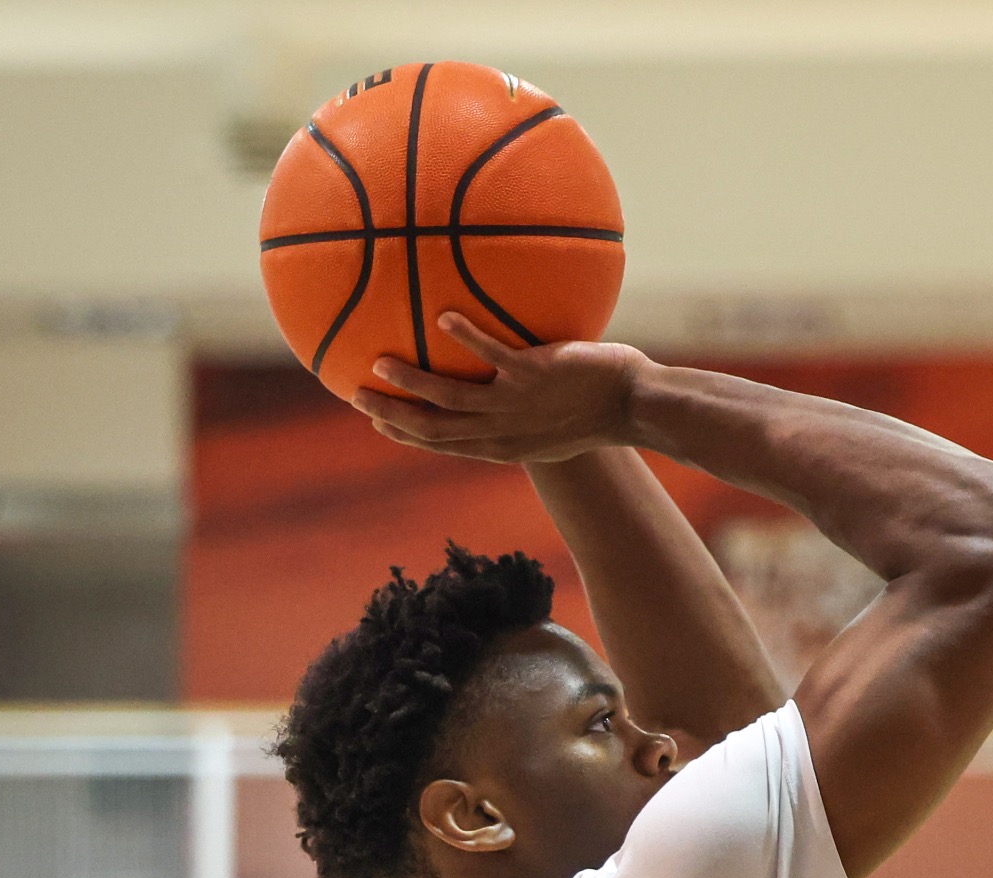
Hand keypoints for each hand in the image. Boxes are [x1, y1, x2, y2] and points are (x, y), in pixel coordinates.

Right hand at [350, 312, 648, 463]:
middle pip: (434, 429)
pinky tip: (444, 316)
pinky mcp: (535, 374)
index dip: (407, 436)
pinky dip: (467, 337)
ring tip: (380, 359)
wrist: (634, 407)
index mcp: (504, 446)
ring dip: (413, 379)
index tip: (376, 421)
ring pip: (451, 398)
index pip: (444, 444)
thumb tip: (497, 388)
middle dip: (394, 414)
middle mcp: (504, 432)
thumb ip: (518, 412)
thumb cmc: (596, 412)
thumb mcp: (550, 427)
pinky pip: (493, 354)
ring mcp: (517, 405)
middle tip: (357, 394)